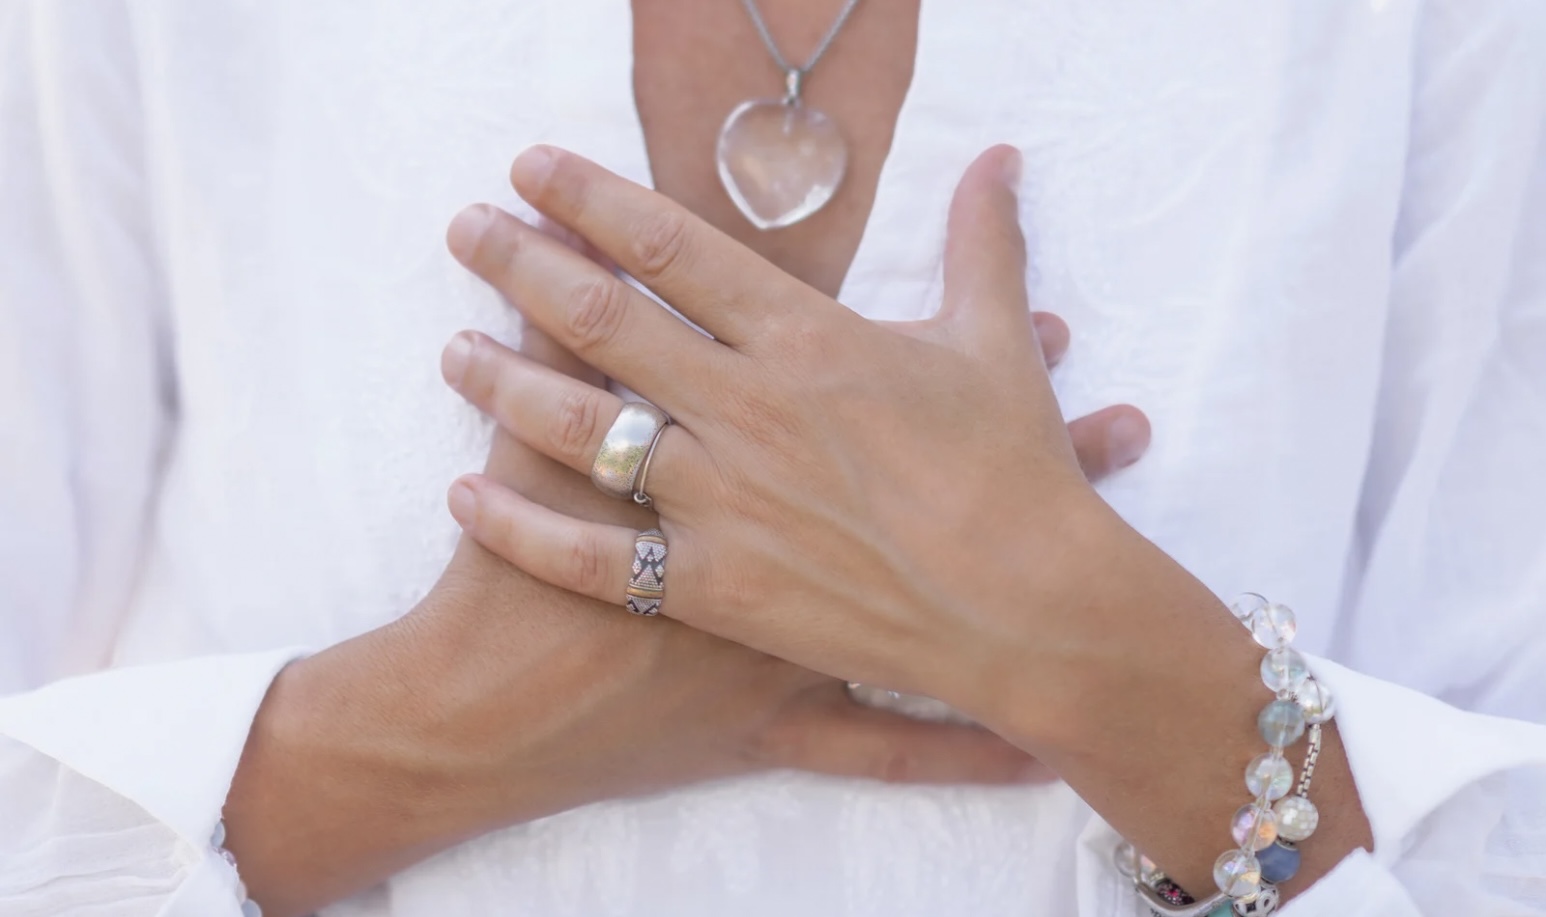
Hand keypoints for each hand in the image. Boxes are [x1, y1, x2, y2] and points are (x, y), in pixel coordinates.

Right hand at [222, 216, 1127, 916]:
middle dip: (1032, 435)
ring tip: (1112, 555)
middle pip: (946, 472)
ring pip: (945, 605)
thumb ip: (576, 336)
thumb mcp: (545, 429)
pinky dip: (968, 753)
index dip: (983, 345)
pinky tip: (1043, 759)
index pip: (900, 384)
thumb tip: (576, 254)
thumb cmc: (512, 561)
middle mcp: (802, 534)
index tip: (1062, 323)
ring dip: (1027, 572)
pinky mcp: (782, 719)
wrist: (492, 699)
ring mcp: (802, 636)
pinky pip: (891, 744)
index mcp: (758, 450)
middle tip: (1111, 409)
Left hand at [438, 144, 1370, 901]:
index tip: (532, 167)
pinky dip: (520, 526)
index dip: (592, 198)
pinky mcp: (713, 588)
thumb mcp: (996, 343)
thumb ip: (982, 241)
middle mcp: (746, 407)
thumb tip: (998, 157)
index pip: (672, 246)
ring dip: (504, 382)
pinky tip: (465, 494)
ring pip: (578, 429)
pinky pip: (592, 556)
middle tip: (462, 228)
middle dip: (521, 263)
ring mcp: (721, 500)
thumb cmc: (1017, 475)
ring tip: (453, 351)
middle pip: (602, 319)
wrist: (1033, 609)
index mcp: (805, 337)